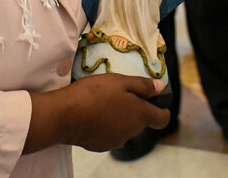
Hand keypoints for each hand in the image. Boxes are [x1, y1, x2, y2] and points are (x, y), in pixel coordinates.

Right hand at [25, 73, 169, 152]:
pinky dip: (106, 125)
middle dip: (134, 108)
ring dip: (119, 117)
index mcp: (140, 115)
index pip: (162, 119)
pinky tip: (93, 114)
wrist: (65, 116)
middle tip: (120, 93)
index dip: (162, 110)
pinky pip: (109, 133)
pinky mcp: (100, 146)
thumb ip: (143, 85)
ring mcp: (115, 141)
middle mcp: (131, 131)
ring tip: (103, 101)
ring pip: (124, 127)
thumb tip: (160, 88)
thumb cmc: (94, 94)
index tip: (158, 102)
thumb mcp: (120, 81)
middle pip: (140, 121)